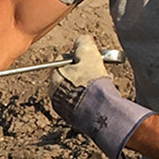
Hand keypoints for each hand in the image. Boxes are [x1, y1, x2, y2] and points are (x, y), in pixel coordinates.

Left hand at [49, 34, 151, 157]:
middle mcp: (55, 94)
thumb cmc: (92, 81)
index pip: (64, 61)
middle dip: (85, 72)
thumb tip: (82, 40)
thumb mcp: (88, 54)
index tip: (91, 59)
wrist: (99, 111)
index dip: (79, 58)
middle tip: (98, 72)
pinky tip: (102, 97)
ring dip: (89, 85)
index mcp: (55, 77)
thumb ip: (83, 43)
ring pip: (77, 90)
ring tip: (104, 85)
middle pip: (71, 76)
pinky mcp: (74, 119)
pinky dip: (91, 99)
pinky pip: (82, 104)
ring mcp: (63, 108)